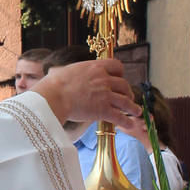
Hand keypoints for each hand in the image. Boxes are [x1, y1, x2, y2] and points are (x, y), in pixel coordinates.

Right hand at [31, 57, 148, 142]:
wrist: (53, 97)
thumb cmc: (53, 85)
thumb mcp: (66, 71)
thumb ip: (72, 72)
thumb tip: (61, 72)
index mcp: (95, 67)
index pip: (117, 66)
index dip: (120, 73)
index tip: (119, 79)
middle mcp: (103, 79)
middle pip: (124, 84)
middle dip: (127, 92)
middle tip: (127, 97)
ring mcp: (105, 95)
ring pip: (126, 101)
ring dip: (133, 107)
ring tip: (136, 112)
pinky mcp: (103, 110)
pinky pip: (119, 116)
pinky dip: (126, 121)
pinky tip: (129, 124)